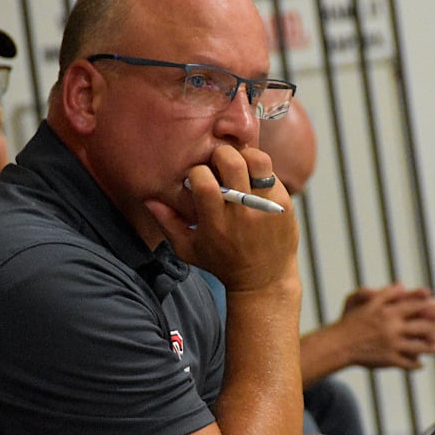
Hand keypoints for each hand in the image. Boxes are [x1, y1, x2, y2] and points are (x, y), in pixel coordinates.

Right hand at [148, 144, 298, 293]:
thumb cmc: (222, 264)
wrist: (264, 280)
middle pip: (231, 162)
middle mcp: (241, 212)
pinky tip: (252, 180)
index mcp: (215, 222)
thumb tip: (150, 199)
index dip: (197, 171)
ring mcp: (265, 206)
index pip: (204, 180)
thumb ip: (168, 224)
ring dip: (245, 155)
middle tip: (218, 162)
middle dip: (220, 155)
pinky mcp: (284, 204)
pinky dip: (259, 171)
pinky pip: (271, 174)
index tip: (198, 178)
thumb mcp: (189, 249)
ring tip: (238, 164)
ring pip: (257, 160)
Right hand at [330, 283, 434, 369]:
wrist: (339, 345)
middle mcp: (393, 329)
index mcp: (389, 313)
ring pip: (419, 347)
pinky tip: (421, 364)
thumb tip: (402, 285)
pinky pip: (407, 363)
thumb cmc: (351, 323)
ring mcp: (392, 345)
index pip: (415, 308)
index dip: (429, 307)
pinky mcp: (389, 360)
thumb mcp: (367, 303)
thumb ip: (387, 294)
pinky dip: (416, 364)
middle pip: (422, 327)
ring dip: (431, 347)